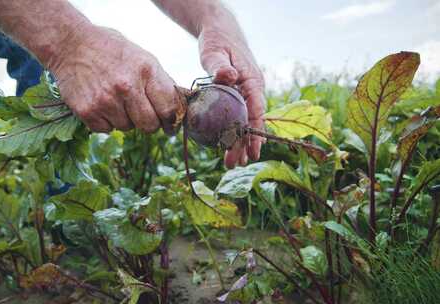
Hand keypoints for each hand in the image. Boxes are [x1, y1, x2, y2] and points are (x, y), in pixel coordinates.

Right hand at [48, 25, 178, 133]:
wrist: (70, 44)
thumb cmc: (110, 50)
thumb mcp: (142, 57)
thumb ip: (159, 81)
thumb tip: (177, 107)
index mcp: (146, 70)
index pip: (168, 108)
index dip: (171, 120)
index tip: (170, 126)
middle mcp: (127, 86)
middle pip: (149, 125)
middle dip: (149, 123)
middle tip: (142, 115)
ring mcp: (106, 100)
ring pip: (127, 128)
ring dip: (125, 119)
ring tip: (115, 99)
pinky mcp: (88, 111)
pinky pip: (106, 129)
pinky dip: (106, 121)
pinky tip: (101, 102)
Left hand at [199, 20, 265, 167]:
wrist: (220, 32)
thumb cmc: (218, 40)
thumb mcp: (215, 51)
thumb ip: (219, 65)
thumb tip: (228, 76)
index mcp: (252, 80)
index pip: (257, 109)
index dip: (255, 131)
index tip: (253, 150)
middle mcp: (253, 89)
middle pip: (251, 121)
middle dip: (245, 144)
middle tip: (234, 163)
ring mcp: (246, 94)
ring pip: (245, 122)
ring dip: (239, 142)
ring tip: (232, 163)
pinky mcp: (237, 96)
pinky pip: (237, 117)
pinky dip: (233, 132)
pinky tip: (227, 146)